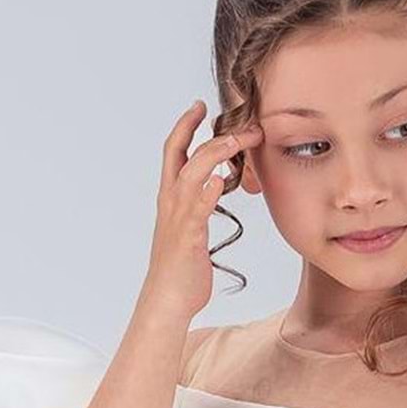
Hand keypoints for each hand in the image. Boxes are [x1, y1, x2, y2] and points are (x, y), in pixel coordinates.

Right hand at [142, 99, 262, 324]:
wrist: (167, 301)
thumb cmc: (181, 271)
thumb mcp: (191, 230)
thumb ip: (200, 206)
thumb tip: (215, 189)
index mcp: (170, 198)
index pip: (174, 151)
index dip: (185, 126)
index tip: (201, 106)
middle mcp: (170, 202)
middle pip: (180, 151)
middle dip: (201, 128)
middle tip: (233, 118)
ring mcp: (178, 217)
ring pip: (193, 172)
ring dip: (217, 152)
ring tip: (239, 140)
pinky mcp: (190, 236)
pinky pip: (199, 206)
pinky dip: (209, 189)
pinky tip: (221, 178)